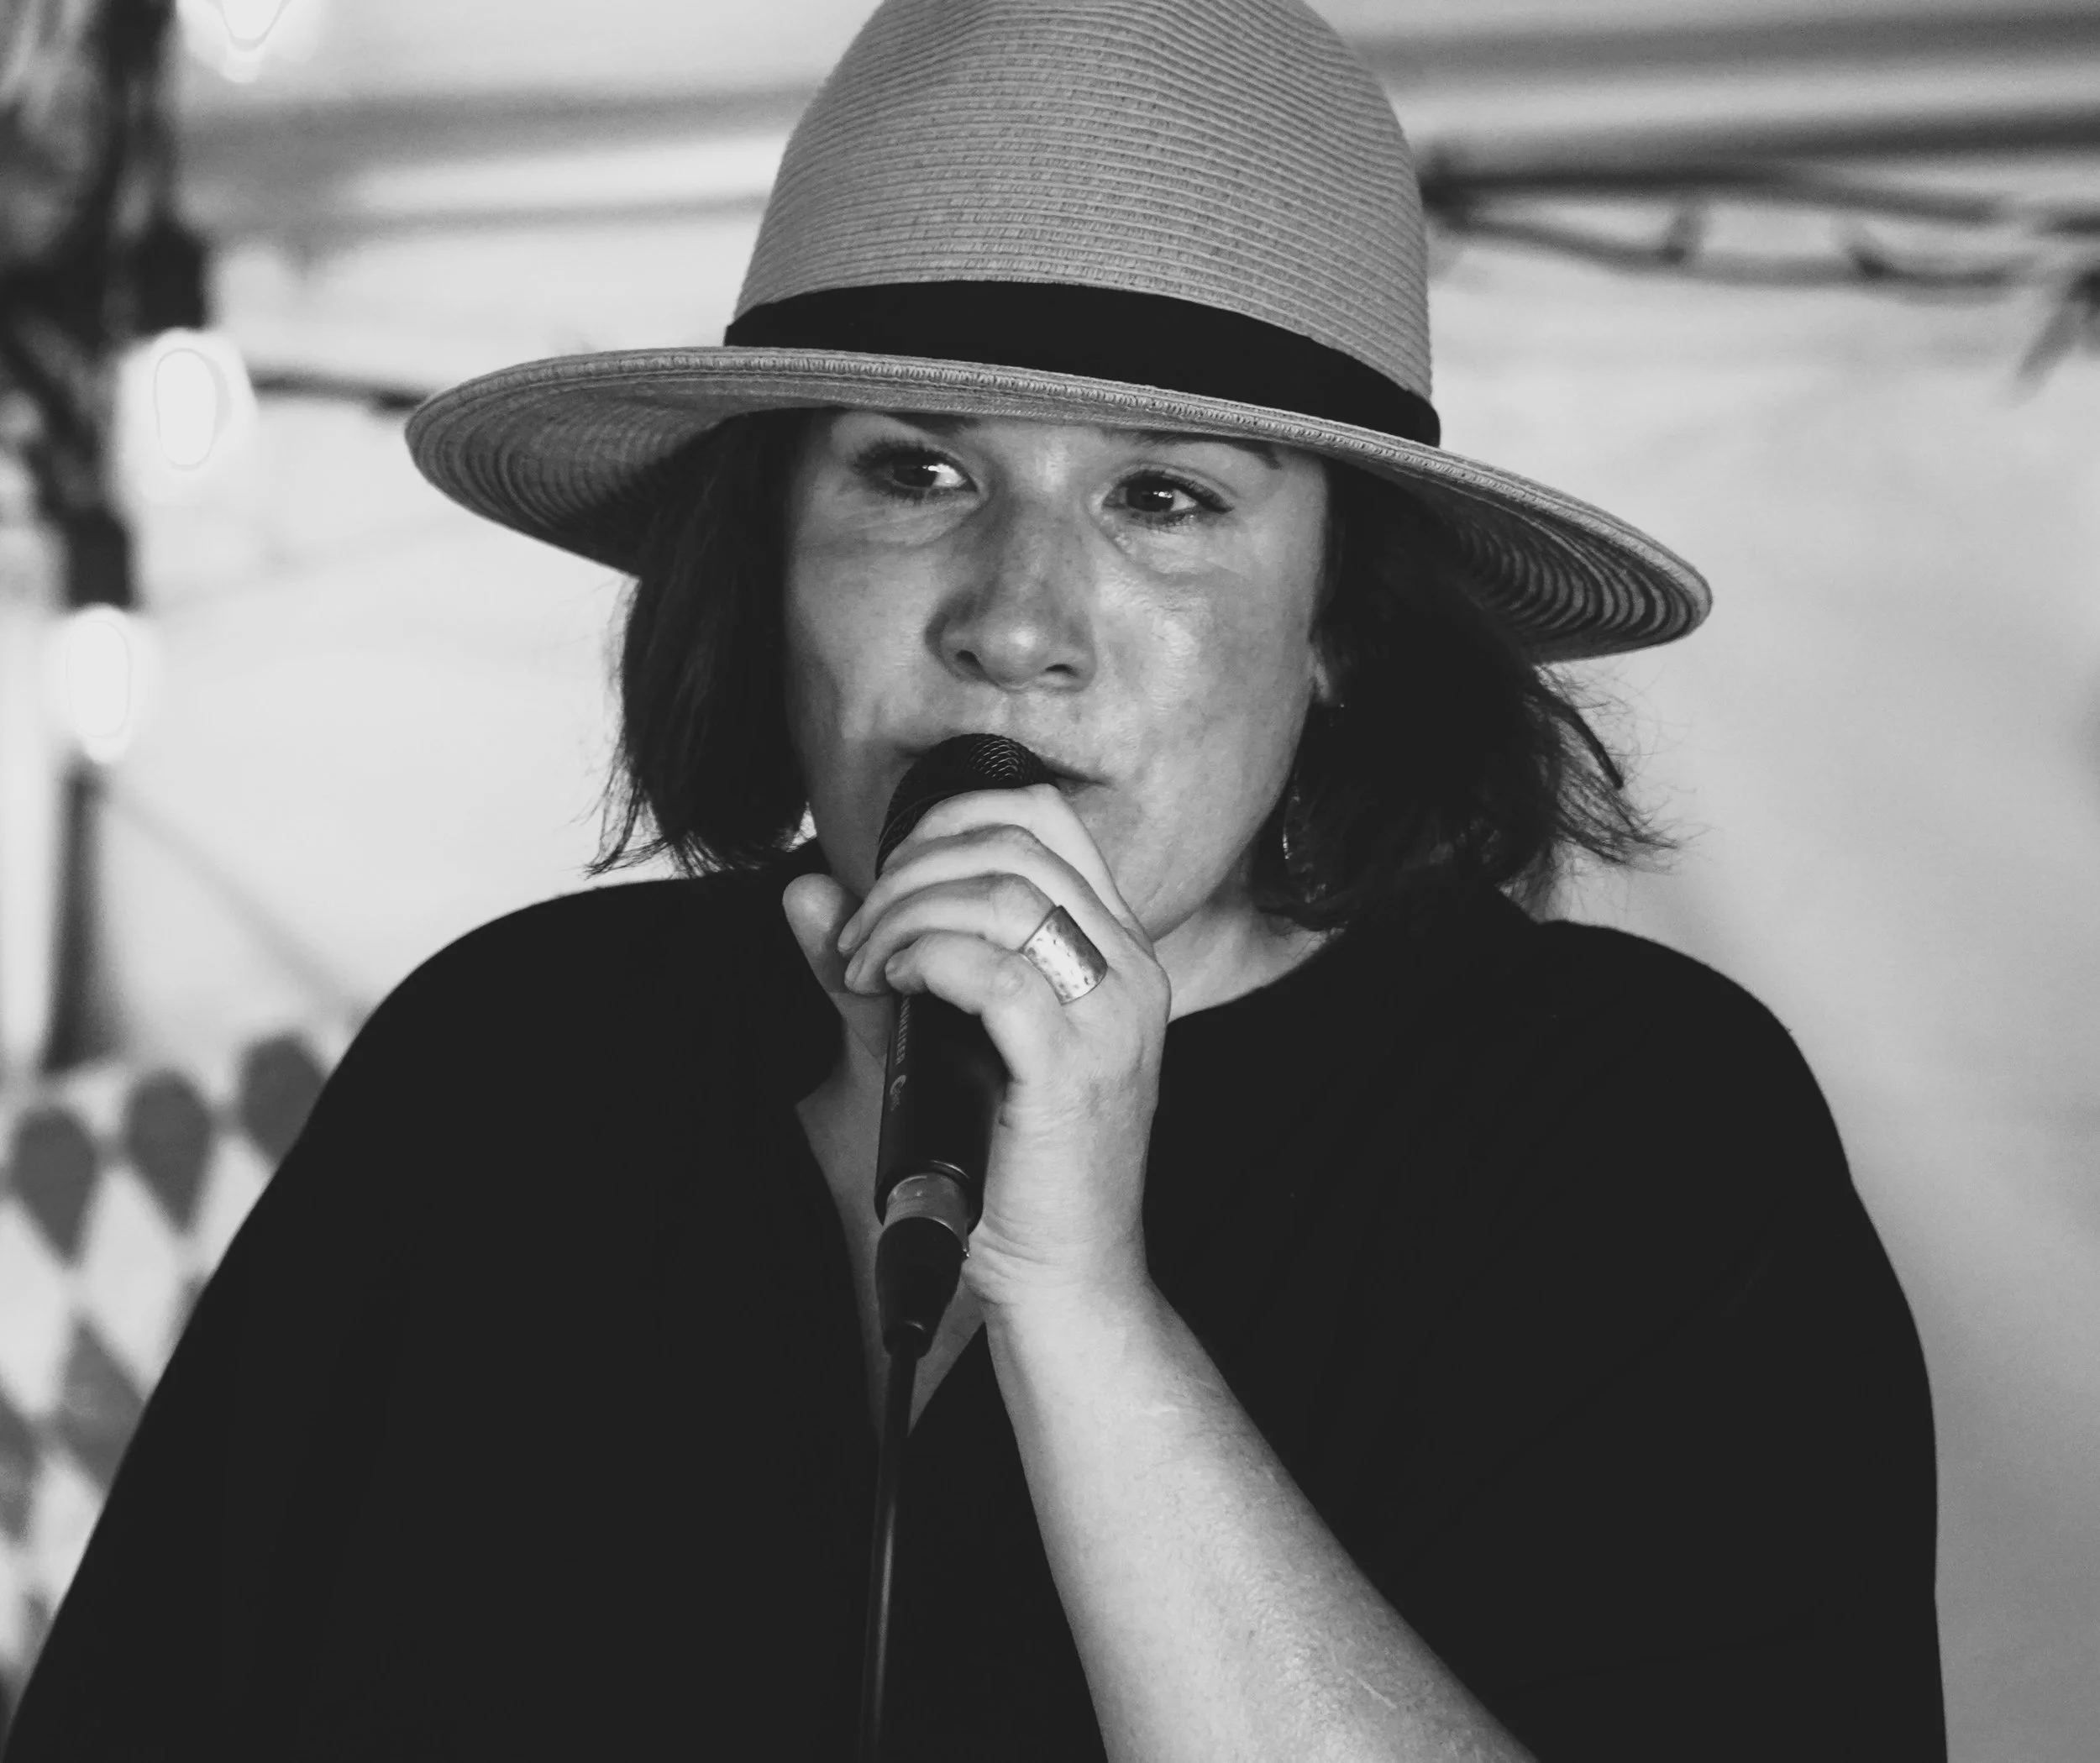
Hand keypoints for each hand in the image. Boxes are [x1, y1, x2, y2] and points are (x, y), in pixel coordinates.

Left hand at [782, 785, 1170, 1310]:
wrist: (1068, 1280)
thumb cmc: (1014, 1169)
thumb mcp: (947, 1045)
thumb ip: (881, 962)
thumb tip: (804, 892)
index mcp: (1116, 951)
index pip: (1047, 819)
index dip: (950, 818)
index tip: (890, 873)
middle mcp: (1129, 971)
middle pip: (1016, 844)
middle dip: (911, 870)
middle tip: (860, 935)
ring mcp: (1110, 1019)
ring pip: (1003, 896)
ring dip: (906, 914)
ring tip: (865, 967)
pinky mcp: (1074, 1070)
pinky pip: (992, 973)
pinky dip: (923, 960)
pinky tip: (890, 989)